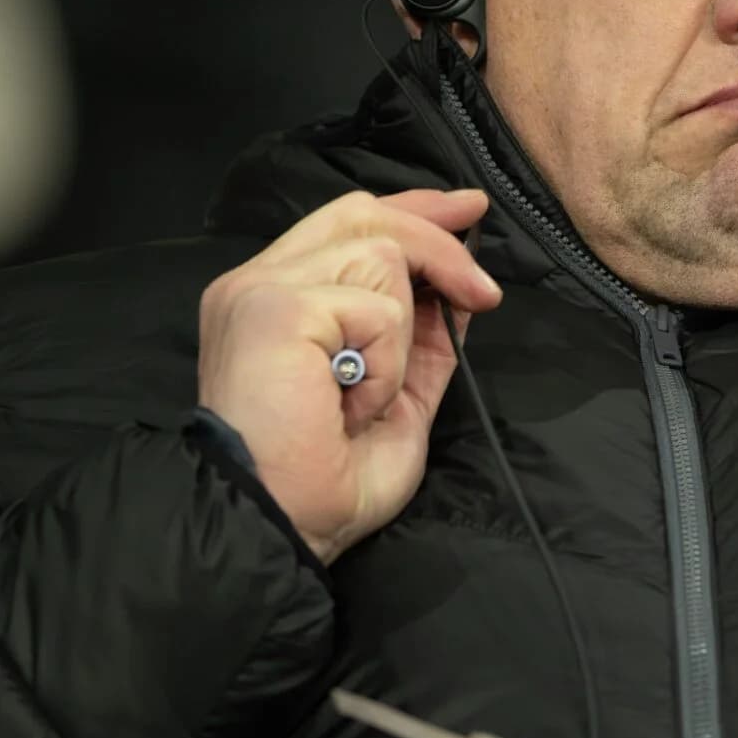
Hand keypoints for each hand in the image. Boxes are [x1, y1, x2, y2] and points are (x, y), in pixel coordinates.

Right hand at [197, 187, 500, 561]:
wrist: (280, 526)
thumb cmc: (324, 482)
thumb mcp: (394, 397)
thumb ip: (418, 338)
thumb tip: (462, 287)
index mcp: (274, 303)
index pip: (344, 224)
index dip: (411, 212)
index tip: (465, 211)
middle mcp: (256, 285)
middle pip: (364, 217)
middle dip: (437, 243)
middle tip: (481, 290)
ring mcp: (262, 290)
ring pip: (382, 256)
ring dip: (402, 338)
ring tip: (366, 397)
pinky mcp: (278, 307)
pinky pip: (380, 310)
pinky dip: (388, 366)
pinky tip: (353, 407)